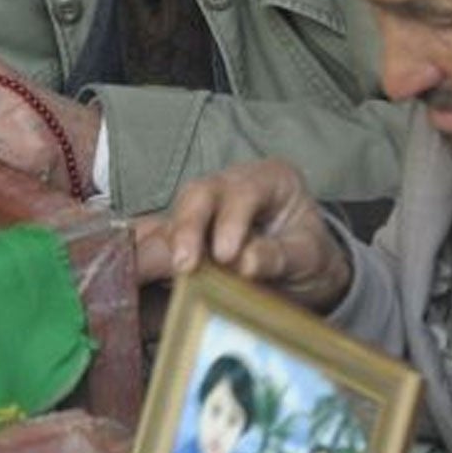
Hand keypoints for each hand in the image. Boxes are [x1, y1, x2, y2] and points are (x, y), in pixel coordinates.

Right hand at [130, 158, 351, 310]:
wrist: (302, 270)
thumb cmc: (307, 255)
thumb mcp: (309, 256)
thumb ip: (280, 256)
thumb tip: (245, 263)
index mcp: (269, 179)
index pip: (243, 191)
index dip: (230, 220)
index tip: (226, 255)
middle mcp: (230, 184)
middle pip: (199, 194)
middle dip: (188, 227)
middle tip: (185, 264)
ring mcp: (205, 207)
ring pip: (176, 212)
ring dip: (170, 243)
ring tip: (169, 273)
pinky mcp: (187, 230)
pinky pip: (162, 234)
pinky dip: (154, 251)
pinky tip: (142, 271)